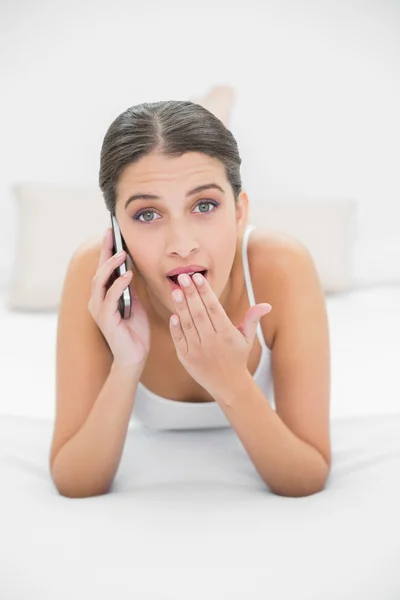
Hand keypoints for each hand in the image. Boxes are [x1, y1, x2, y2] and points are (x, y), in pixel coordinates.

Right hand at [88, 227, 150, 368]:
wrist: (135, 357)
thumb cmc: (135, 331)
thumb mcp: (136, 303)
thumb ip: (130, 287)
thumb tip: (131, 268)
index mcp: (104, 296)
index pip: (104, 269)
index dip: (106, 251)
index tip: (110, 232)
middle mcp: (97, 301)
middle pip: (98, 271)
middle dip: (104, 251)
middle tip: (111, 234)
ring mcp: (99, 310)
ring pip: (100, 282)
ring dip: (111, 266)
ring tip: (121, 254)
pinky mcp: (105, 320)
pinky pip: (110, 298)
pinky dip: (118, 285)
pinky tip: (127, 275)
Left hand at [169, 272, 271, 399]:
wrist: (228, 384)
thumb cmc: (237, 357)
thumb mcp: (247, 338)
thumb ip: (252, 319)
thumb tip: (266, 305)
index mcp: (226, 333)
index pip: (214, 308)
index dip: (206, 291)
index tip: (198, 277)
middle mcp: (211, 341)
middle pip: (199, 313)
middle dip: (191, 293)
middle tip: (183, 276)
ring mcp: (197, 350)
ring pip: (187, 324)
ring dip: (181, 306)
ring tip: (175, 290)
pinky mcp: (186, 357)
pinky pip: (179, 339)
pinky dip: (175, 327)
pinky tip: (173, 314)